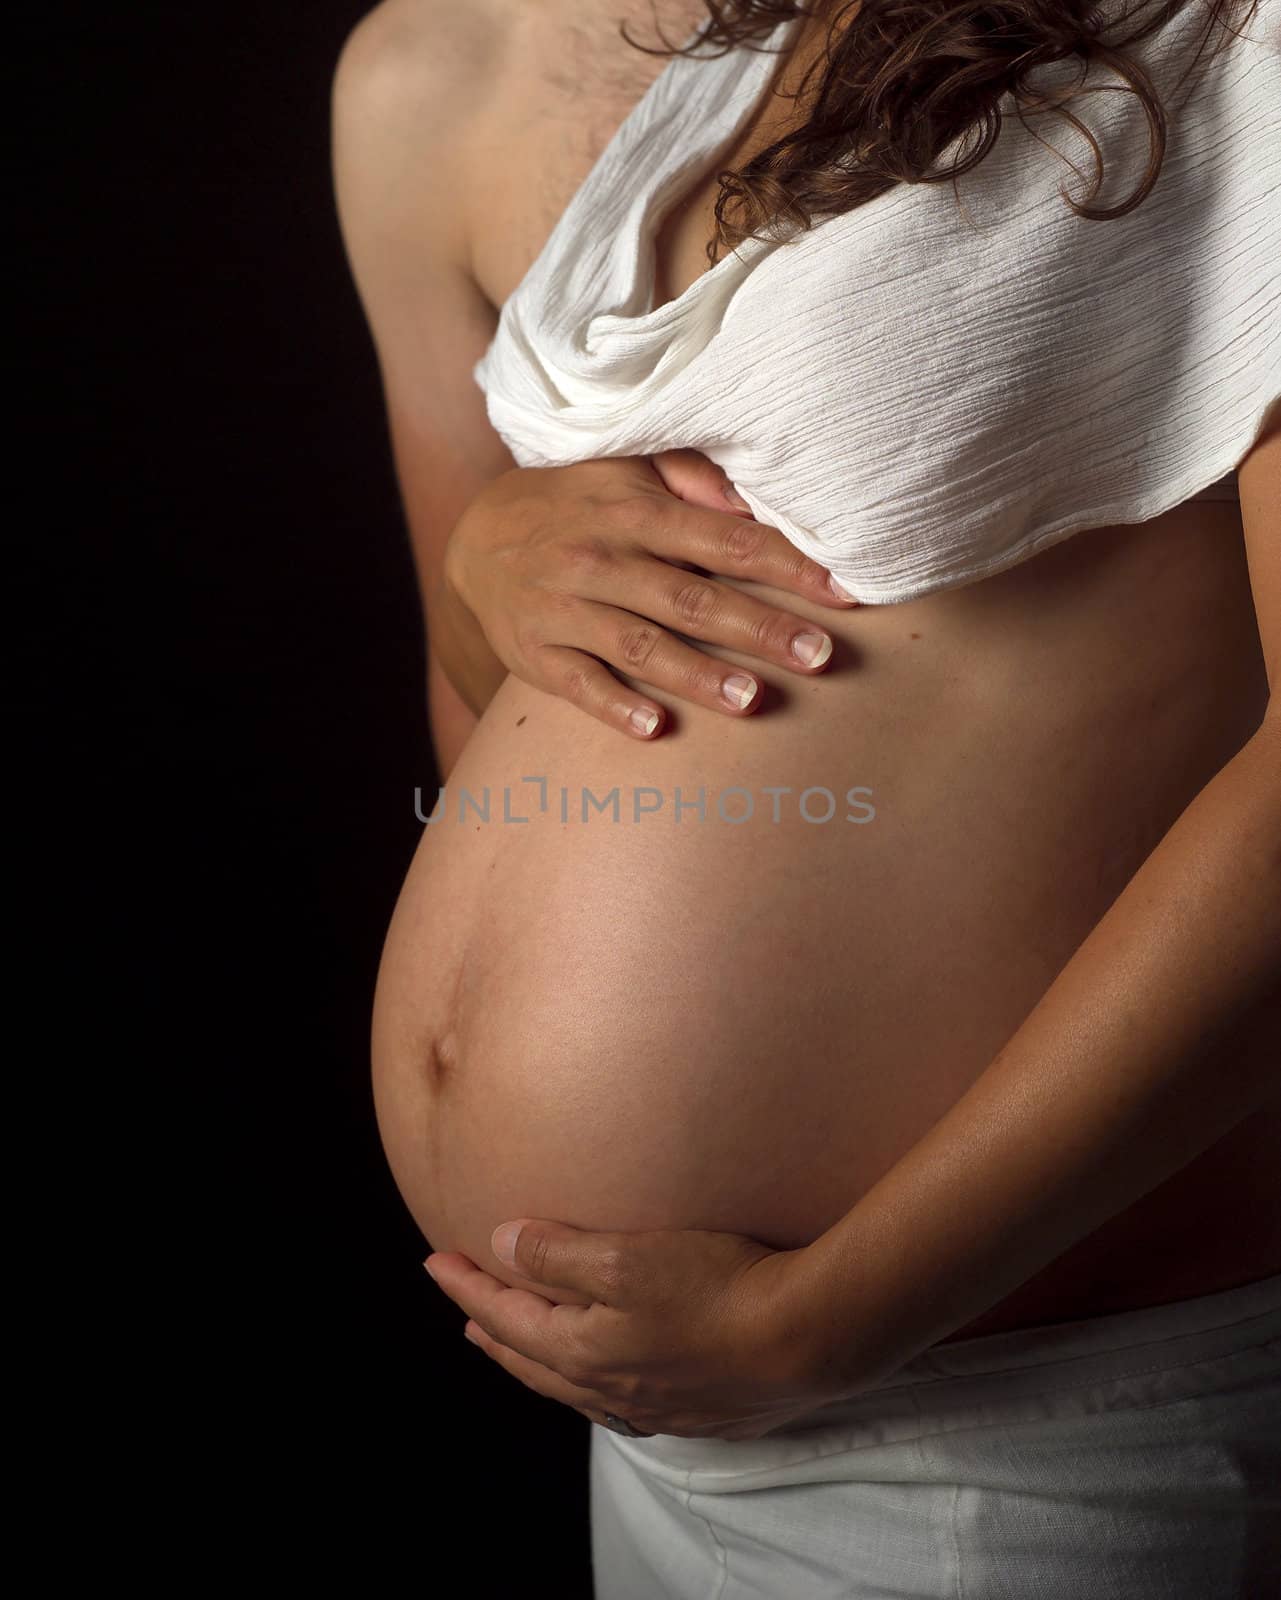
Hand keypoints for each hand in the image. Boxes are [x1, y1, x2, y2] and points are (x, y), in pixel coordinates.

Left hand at [423, 1217, 858, 1440]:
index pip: (507, 1317)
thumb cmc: (716, 1288)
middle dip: (494, 1331)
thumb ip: (557, 1254)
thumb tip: (502, 1244)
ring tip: (522, 1344)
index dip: (468, 1287)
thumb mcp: (624, 1258)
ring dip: (537, 1359)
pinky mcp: (698, 1407)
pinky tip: (609, 1372)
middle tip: (467, 1313)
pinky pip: (620, 1397)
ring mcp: (656, 1403)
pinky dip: (591, 1379)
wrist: (807, 1338)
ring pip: (574, 1384)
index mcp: (583, 1352)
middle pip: (531, 1360)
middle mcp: (612, 1387)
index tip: (435, 1262)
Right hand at [441, 450, 859, 739]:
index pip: (725, 541)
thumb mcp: (628, 472)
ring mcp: (564, 609)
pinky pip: (578, 684)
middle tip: (820, 656)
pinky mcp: (535, 655)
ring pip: (639, 644)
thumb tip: (755, 501)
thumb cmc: (580, 507)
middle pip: (691, 598)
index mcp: (634, 513)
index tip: (844, 594)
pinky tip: (656, 729)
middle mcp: (599, 559)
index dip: (788, 566)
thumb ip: (692, 479)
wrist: (478, 542)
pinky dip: (615, 706)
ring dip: (697, 674)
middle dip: (759, 628)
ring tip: (753, 700)